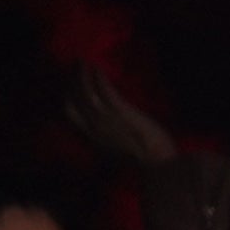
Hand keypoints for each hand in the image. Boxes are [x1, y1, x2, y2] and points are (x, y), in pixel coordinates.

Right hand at [62, 62, 176, 168]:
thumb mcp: (121, 150)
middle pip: (74, 100)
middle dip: (71, 81)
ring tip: (83, 61)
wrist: (162, 168)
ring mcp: (109, 121)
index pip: (70, 114)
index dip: (67, 96)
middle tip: (74, 66)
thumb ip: (110, 137)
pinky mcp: (124, 114)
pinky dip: (99, 78)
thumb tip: (109, 123)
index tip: (69, 83)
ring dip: (83, 74)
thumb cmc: (147, 159)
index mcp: (94, 139)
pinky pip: (105, 92)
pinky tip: (98, 68)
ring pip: (87, 93)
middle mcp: (96, 129)